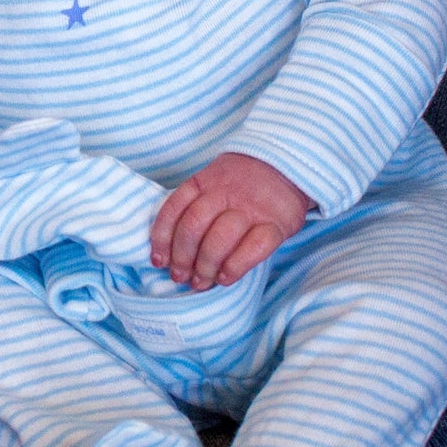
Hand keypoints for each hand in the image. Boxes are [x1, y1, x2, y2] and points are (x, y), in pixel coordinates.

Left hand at [150, 153, 311, 289]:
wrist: (286, 165)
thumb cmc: (242, 182)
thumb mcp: (212, 181)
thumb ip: (194, 205)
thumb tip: (172, 250)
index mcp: (203, 182)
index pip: (174, 209)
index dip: (162, 239)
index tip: (160, 261)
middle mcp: (224, 193)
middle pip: (193, 226)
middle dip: (182, 257)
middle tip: (181, 277)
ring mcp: (251, 208)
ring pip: (220, 239)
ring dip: (206, 266)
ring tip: (201, 281)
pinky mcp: (276, 223)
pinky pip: (253, 248)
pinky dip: (235, 267)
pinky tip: (225, 278)